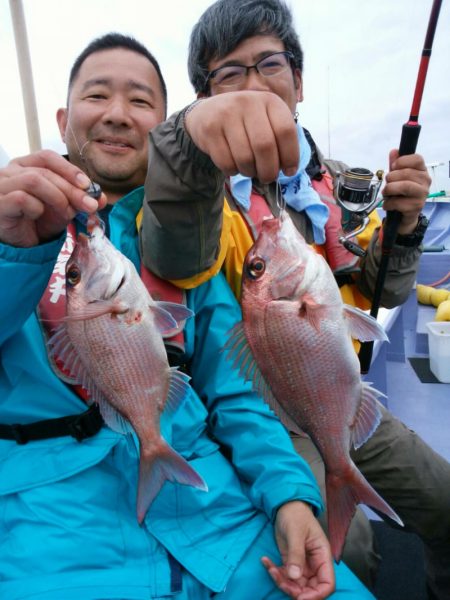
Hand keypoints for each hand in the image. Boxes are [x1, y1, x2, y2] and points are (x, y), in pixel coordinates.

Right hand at [0, 150, 105, 246]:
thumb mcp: (64, 208)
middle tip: (89, 205)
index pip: (48, 157)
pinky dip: (36, 208)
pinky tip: (37, 216)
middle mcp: (11, 171)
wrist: (20, 244)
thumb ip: (80, 200)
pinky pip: (21, 199)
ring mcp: (1, 186)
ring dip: (57, 198)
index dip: (69, 169)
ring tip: (66, 214)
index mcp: (26, 165)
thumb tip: (102, 198)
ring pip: (34, 180)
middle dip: (72, 189)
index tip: (87, 185)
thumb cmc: (38, 221)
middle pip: (45, 172)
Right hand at [184, 91, 298, 183]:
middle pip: (265, 146)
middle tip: (267, 178)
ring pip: (245, 157)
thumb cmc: (245, 122)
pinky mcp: (210, 129)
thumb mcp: (266, 121)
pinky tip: (234, 166)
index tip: (289, 171)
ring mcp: (226, 114)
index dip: (291, 156)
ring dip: (250, 172)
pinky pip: (226, 162)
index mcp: (269, 101)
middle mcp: (248, 102)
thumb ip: (279, 140)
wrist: (208, 112)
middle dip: (269, 170)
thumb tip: (289, 170)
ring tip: (249, 170)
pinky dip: (233, 171)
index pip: (286, 131)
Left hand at [262, 501, 334, 599]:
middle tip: (280, 580)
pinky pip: (285, 577)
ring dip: (282, 582)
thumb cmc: (296, 515)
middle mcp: (315, 564)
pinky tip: (266, 562)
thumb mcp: (296, 533)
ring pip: (295, 585)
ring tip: (270, 568)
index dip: (317, 595)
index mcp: (322, 556)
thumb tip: (295, 577)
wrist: (285, 506)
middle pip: (310, 589)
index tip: (300, 597)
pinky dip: (275, 573)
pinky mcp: (290, 563)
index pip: (327, 584)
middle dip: (295, 590)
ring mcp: (302, 565)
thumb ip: (296, 554)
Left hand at [381, 150, 430, 233]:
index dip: (402, 161)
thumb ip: (395, 164)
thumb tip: (394, 151)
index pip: (417, 159)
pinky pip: (398, 202)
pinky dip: (388, 203)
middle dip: (391, 178)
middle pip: (406, 173)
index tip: (393, 167)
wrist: (404, 215)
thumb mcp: (397, 177)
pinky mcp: (416, 206)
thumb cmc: (401, 194)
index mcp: (422, 171)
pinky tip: (388, 205)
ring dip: (389, 189)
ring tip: (386, 193)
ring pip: (404, 186)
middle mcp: (425, 181)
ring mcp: (422, 194)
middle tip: (387, 184)